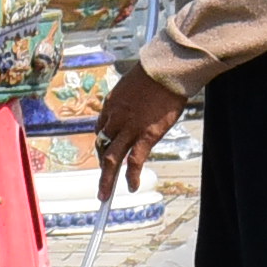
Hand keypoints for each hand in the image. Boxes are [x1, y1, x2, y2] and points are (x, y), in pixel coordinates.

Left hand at [95, 63, 184, 201]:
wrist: (165, 70)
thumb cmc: (154, 74)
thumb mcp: (132, 85)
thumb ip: (128, 100)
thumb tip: (135, 107)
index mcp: (111, 104)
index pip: (101, 129)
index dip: (103, 143)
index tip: (105, 153)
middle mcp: (115, 118)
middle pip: (103, 145)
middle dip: (102, 164)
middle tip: (101, 181)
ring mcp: (129, 128)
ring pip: (112, 158)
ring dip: (107, 179)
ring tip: (104, 195)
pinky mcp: (146, 135)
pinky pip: (134, 160)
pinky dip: (131, 176)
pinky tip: (131, 187)